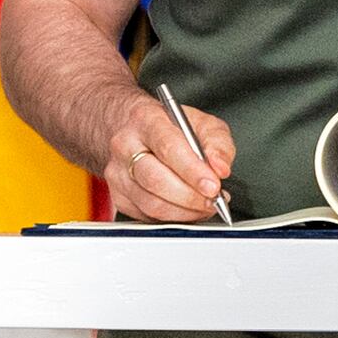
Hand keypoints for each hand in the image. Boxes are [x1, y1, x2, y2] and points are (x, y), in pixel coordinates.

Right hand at [104, 87, 233, 223]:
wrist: (129, 128)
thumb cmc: (168, 126)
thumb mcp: (201, 122)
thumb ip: (217, 143)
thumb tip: (221, 168)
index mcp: (146, 120)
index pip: (169, 148)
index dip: (193, 171)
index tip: (213, 186)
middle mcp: (125, 146)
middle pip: (156, 180)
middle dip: (191, 197)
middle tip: (214, 200)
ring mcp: (117, 173)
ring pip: (151, 203)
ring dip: (184, 211)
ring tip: (204, 205)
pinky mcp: (117, 195)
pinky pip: (146, 216)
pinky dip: (173, 218)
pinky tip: (187, 209)